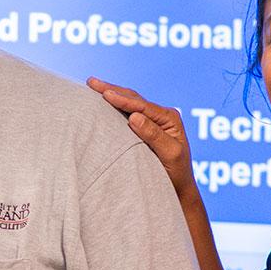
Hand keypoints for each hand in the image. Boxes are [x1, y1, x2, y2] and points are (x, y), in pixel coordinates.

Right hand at [86, 77, 198, 201]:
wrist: (179, 188)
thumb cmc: (177, 173)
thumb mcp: (170, 154)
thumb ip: (154, 135)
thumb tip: (134, 117)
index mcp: (170, 118)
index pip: (142, 106)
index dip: (122, 99)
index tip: (104, 93)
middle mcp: (162, 115)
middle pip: (134, 98)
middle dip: (112, 89)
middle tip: (91, 81)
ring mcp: (154, 120)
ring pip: (130, 102)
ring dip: (112, 93)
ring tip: (93, 85)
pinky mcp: (145, 127)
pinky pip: (128, 112)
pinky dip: (114, 105)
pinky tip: (103, 101)